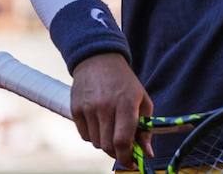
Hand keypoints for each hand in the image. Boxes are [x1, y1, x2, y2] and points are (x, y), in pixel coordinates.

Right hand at [70, 52, 153, 168]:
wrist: (98, 58)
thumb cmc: (124, 82)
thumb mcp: (141, 100)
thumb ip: (146, 128)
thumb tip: (147, 154)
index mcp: (125, 104)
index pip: (122, 141)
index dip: (127, 158)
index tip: (132, 162)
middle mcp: (105, 106)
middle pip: (108, 146)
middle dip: (117, 153)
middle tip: (123, 149)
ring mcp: (88, 108)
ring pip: (96, 143)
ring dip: (105, 143)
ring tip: (111, 129)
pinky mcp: (76, 109)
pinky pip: (85, 135)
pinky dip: (93, 136)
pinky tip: (99, 123)